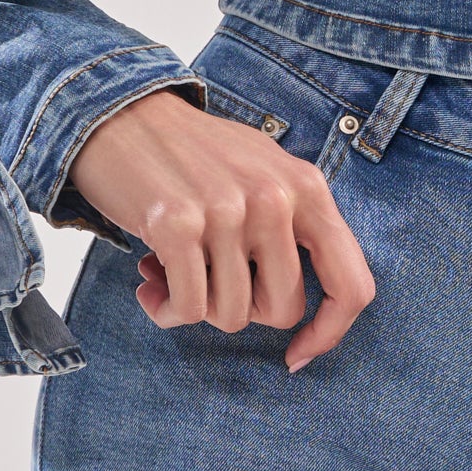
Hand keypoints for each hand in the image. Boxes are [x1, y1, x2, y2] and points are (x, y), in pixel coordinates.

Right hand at [68, 90, 375, 369]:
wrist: (120, 115)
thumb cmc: (194, 155)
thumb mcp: (265, 173)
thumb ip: (296, 228)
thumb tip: (314, 316)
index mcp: (307, 187)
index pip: (351, 283)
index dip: (330, 331)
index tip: (299, 355)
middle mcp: (274, 197)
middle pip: (281, 310)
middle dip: (243, 309)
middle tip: (212, 278)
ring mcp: (227, 210)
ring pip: (230, 315)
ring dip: (196, 307)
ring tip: (172, 271)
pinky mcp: (177, 225)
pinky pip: (188, 309)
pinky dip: (167, 309)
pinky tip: (150, 281)